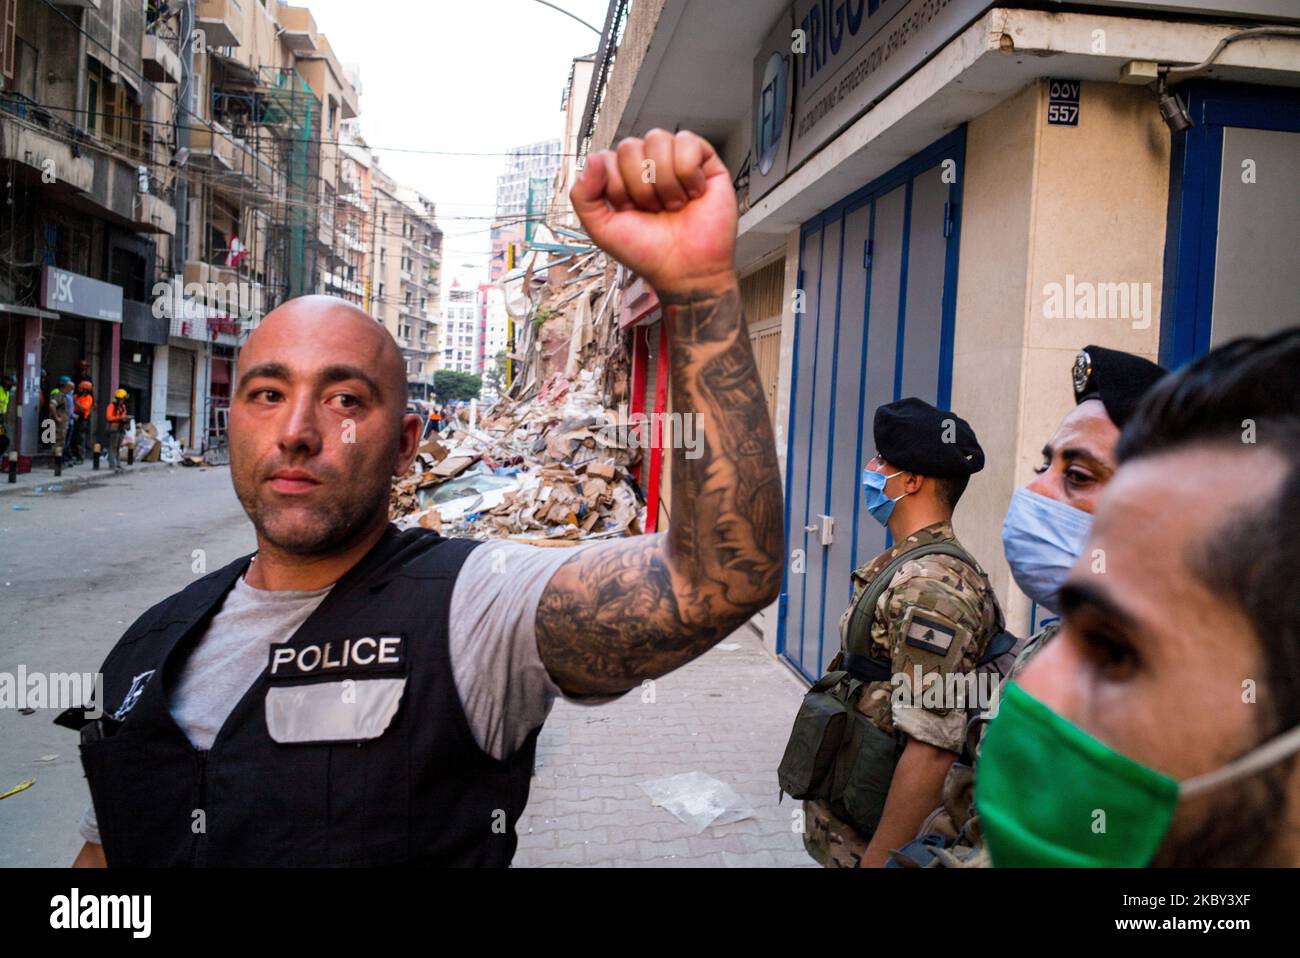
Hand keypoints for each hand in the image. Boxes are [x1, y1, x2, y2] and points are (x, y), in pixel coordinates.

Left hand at [570, 129, 736, 296]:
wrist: (685, 270)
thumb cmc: (649, 252)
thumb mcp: (601, 229)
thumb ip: (583, 195)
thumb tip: (594, 159)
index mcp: (621, 178)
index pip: (606, 158)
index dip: (616, 187)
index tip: (630, 212)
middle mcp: (647, 166)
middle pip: (630, 146)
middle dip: (639, 187)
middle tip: (653, 210)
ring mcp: (674, 161)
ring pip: (657, 139)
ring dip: (664, 182)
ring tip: (674, 204)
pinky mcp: (704, 161)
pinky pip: (687, 141)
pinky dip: (687, 173)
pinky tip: (692, 193)